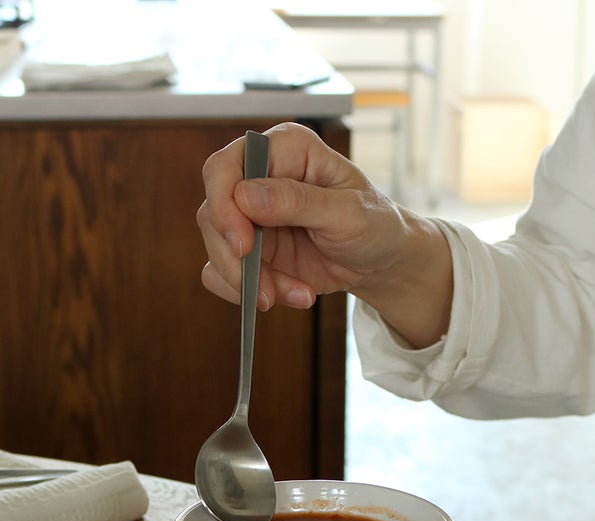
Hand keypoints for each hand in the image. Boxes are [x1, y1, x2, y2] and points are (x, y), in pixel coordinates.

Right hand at [197, 122, 452, 348]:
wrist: (382, 263)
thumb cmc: (375, 224)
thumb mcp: (348, 212)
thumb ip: (298, 201)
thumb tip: (244, 195)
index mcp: (286, 151)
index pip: (228, 165)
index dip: (224, 203)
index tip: (242, 243)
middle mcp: (260, 178)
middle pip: (212, 210)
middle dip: (233, 256)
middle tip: (263, 287)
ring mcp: (250, 217)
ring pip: (216, 247)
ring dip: (249, 281)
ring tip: (296, 294)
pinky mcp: (249, 251)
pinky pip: (222, 273)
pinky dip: (249, 292)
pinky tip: (290, 295)